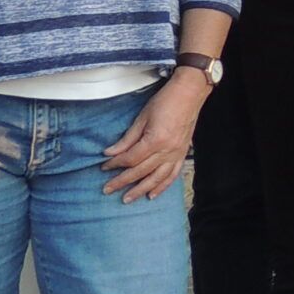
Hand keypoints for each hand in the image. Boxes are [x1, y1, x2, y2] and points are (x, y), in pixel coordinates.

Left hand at [100, 72, 205, 201]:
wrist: (189, 93)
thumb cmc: (166, 101)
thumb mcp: (142, 117)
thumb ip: (127, 138)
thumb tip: (110, 153)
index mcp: (156, 140)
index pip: (131, 158)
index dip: (116, 164)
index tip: (104, 166)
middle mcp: (167, 150)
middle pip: (141, 171)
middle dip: (122, 181)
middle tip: (108, 189)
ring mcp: (177, 153)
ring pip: (157, 178)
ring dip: (141, 190)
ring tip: (127, 199)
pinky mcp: (183, 153)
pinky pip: (172, 175)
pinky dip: (162, 186)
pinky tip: (152, 194)